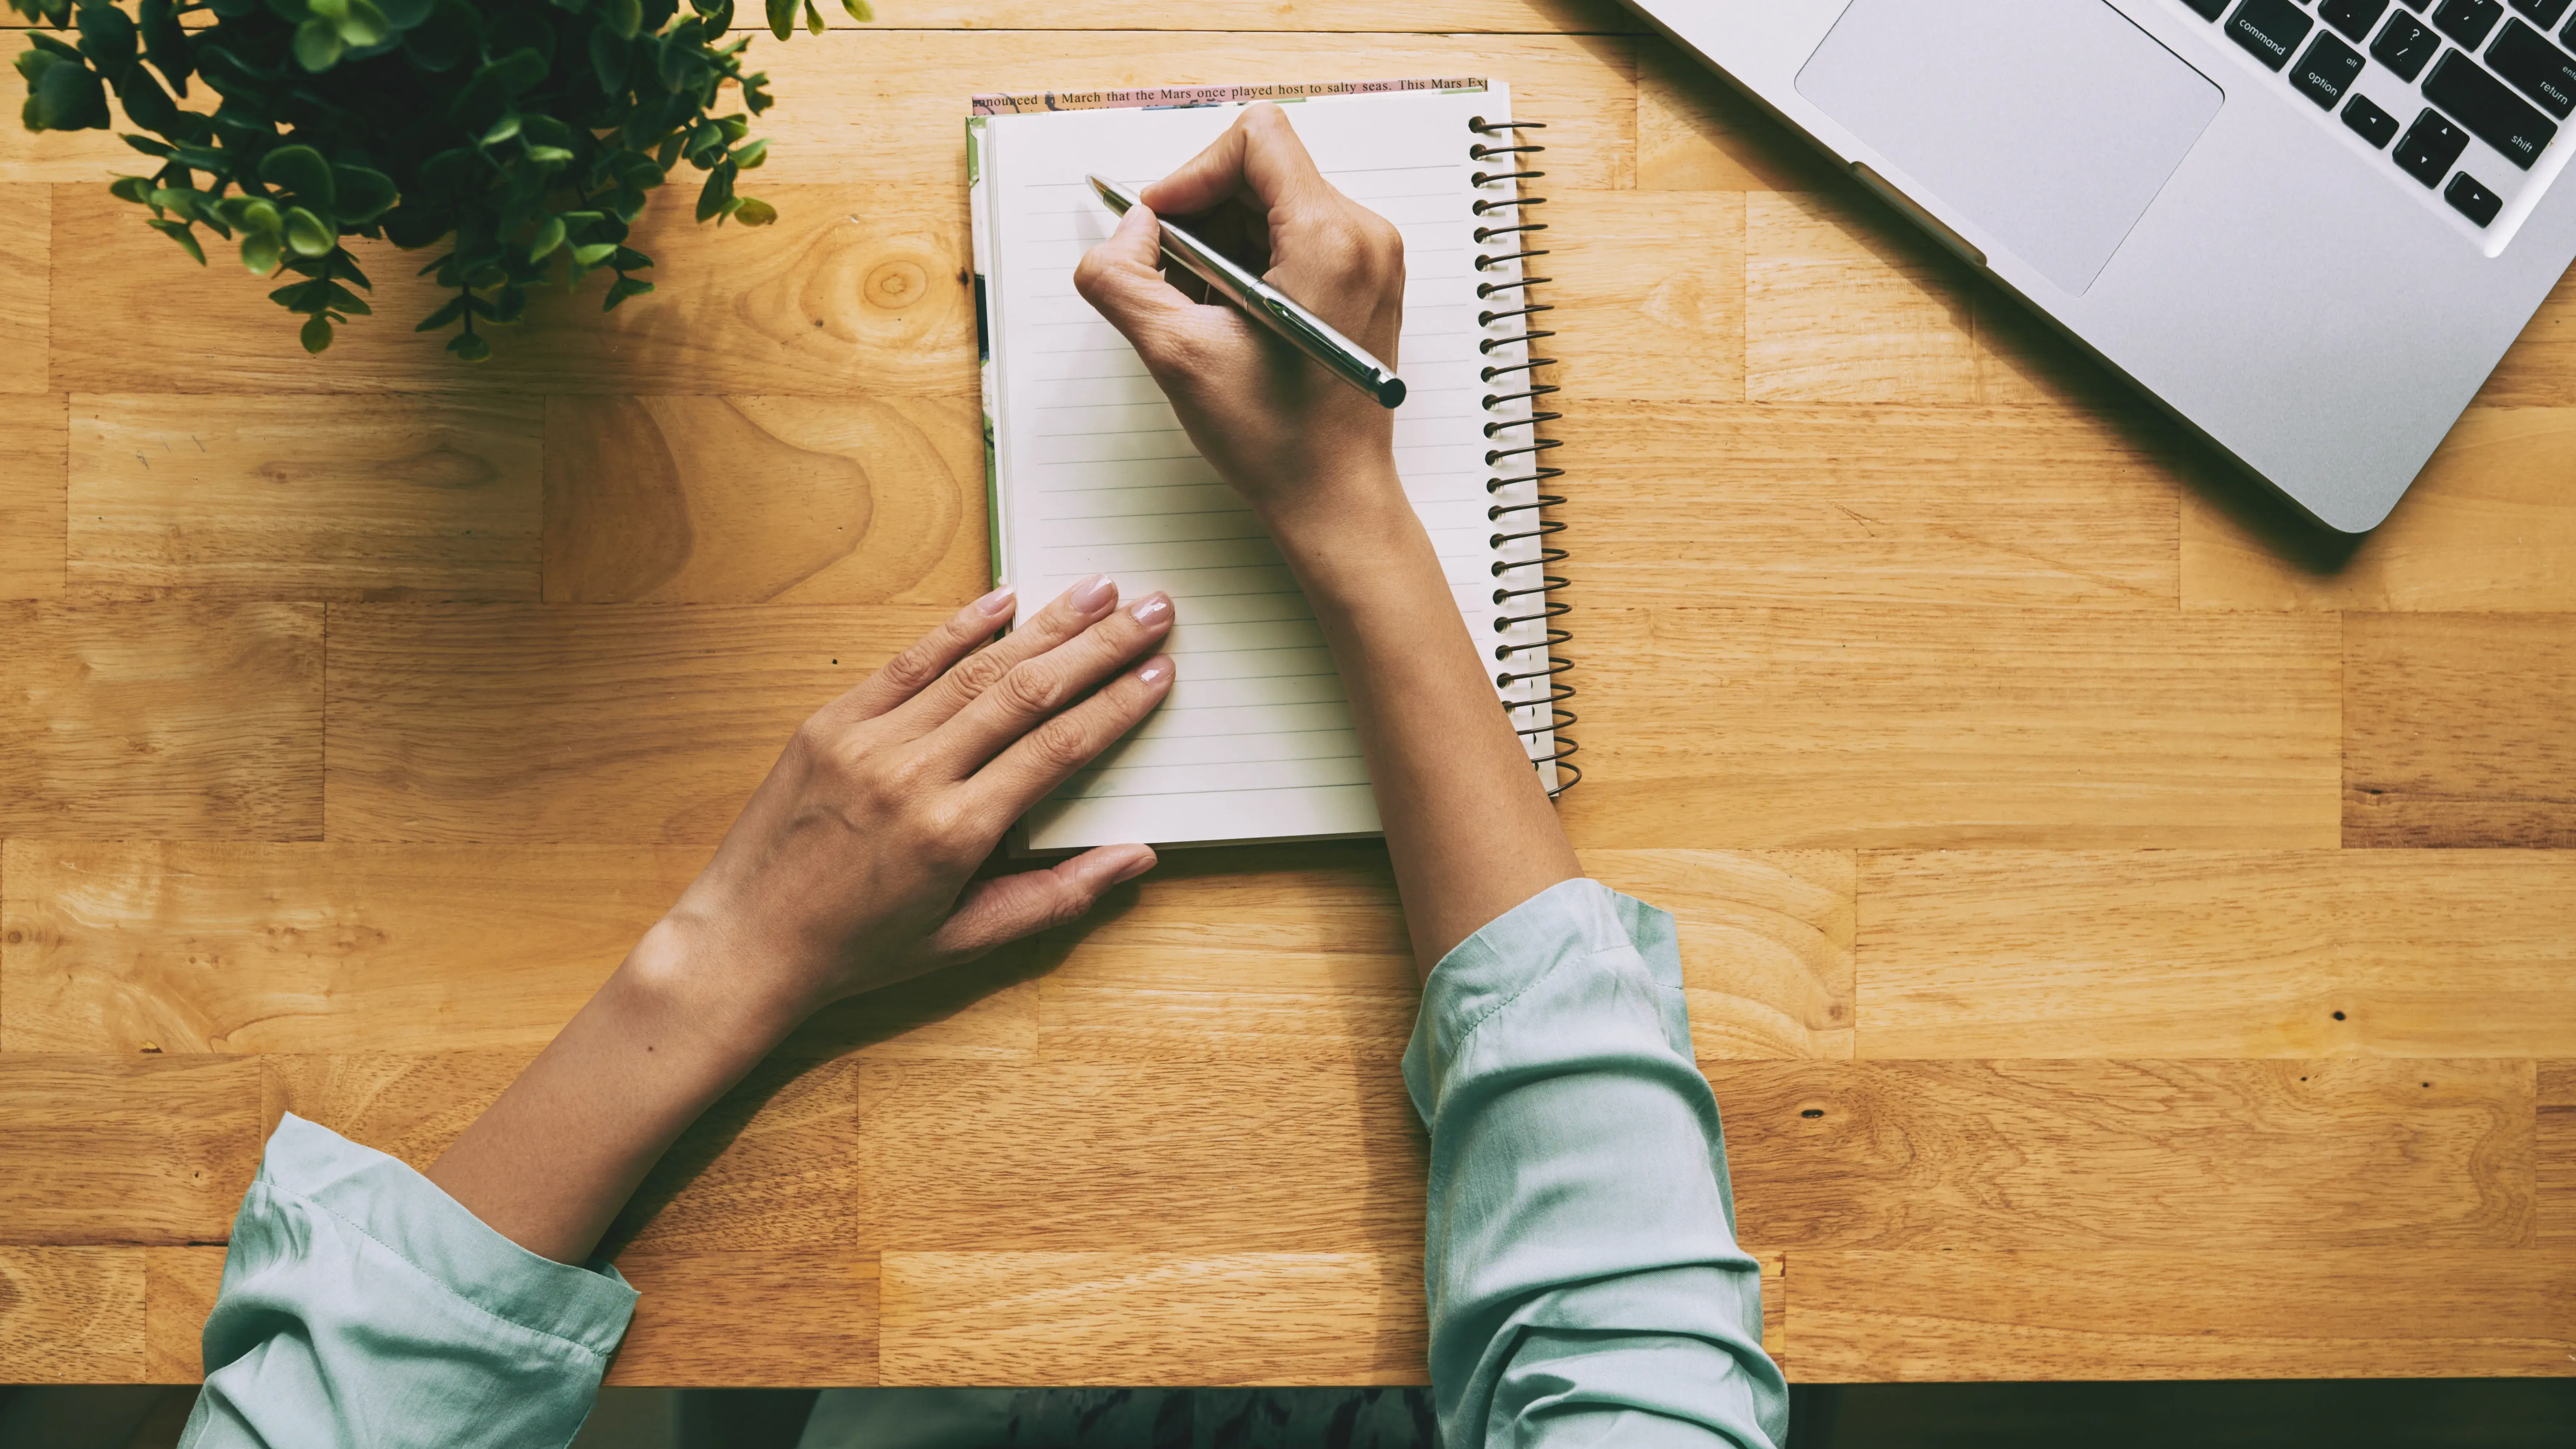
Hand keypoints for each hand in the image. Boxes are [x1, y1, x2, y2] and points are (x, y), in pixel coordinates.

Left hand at [641, 575, 1175, 1032]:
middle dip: (1099, 646)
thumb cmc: (859, 951)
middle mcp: (914, 777)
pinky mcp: (829, 724)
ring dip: (1044, 624)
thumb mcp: (966, 942)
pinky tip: (1004, 598)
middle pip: (1027, 693)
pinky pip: (905, 663)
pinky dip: (957, 628)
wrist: (745, 943)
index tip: (1160, 671)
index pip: (1058, 750)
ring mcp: (867, 742)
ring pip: (974, 668)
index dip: (1117, 706)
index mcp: (955, 835)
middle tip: (1153, 608)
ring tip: (1098, 589)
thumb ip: (1057, 897)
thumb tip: (1138, 859)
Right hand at [1073, 102, 1408, 536]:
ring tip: (1198, 307)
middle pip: (1262, 171)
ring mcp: (1371, 259)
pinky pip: (1295, 239)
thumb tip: (1129, 230)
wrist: (1336, 499)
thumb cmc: (1277, 441)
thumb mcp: (1175, 354)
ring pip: (1274, 206)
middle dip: (1202, 216)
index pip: (1255, 140)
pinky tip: (1227, 317)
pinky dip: (1248, 264)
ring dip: (1220, 244)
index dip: (1191, 174)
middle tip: (1170, 278)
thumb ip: (1123, 278)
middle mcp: (1364, 236)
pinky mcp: (1364, 282)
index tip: (1160, 226)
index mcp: (1330, 238)